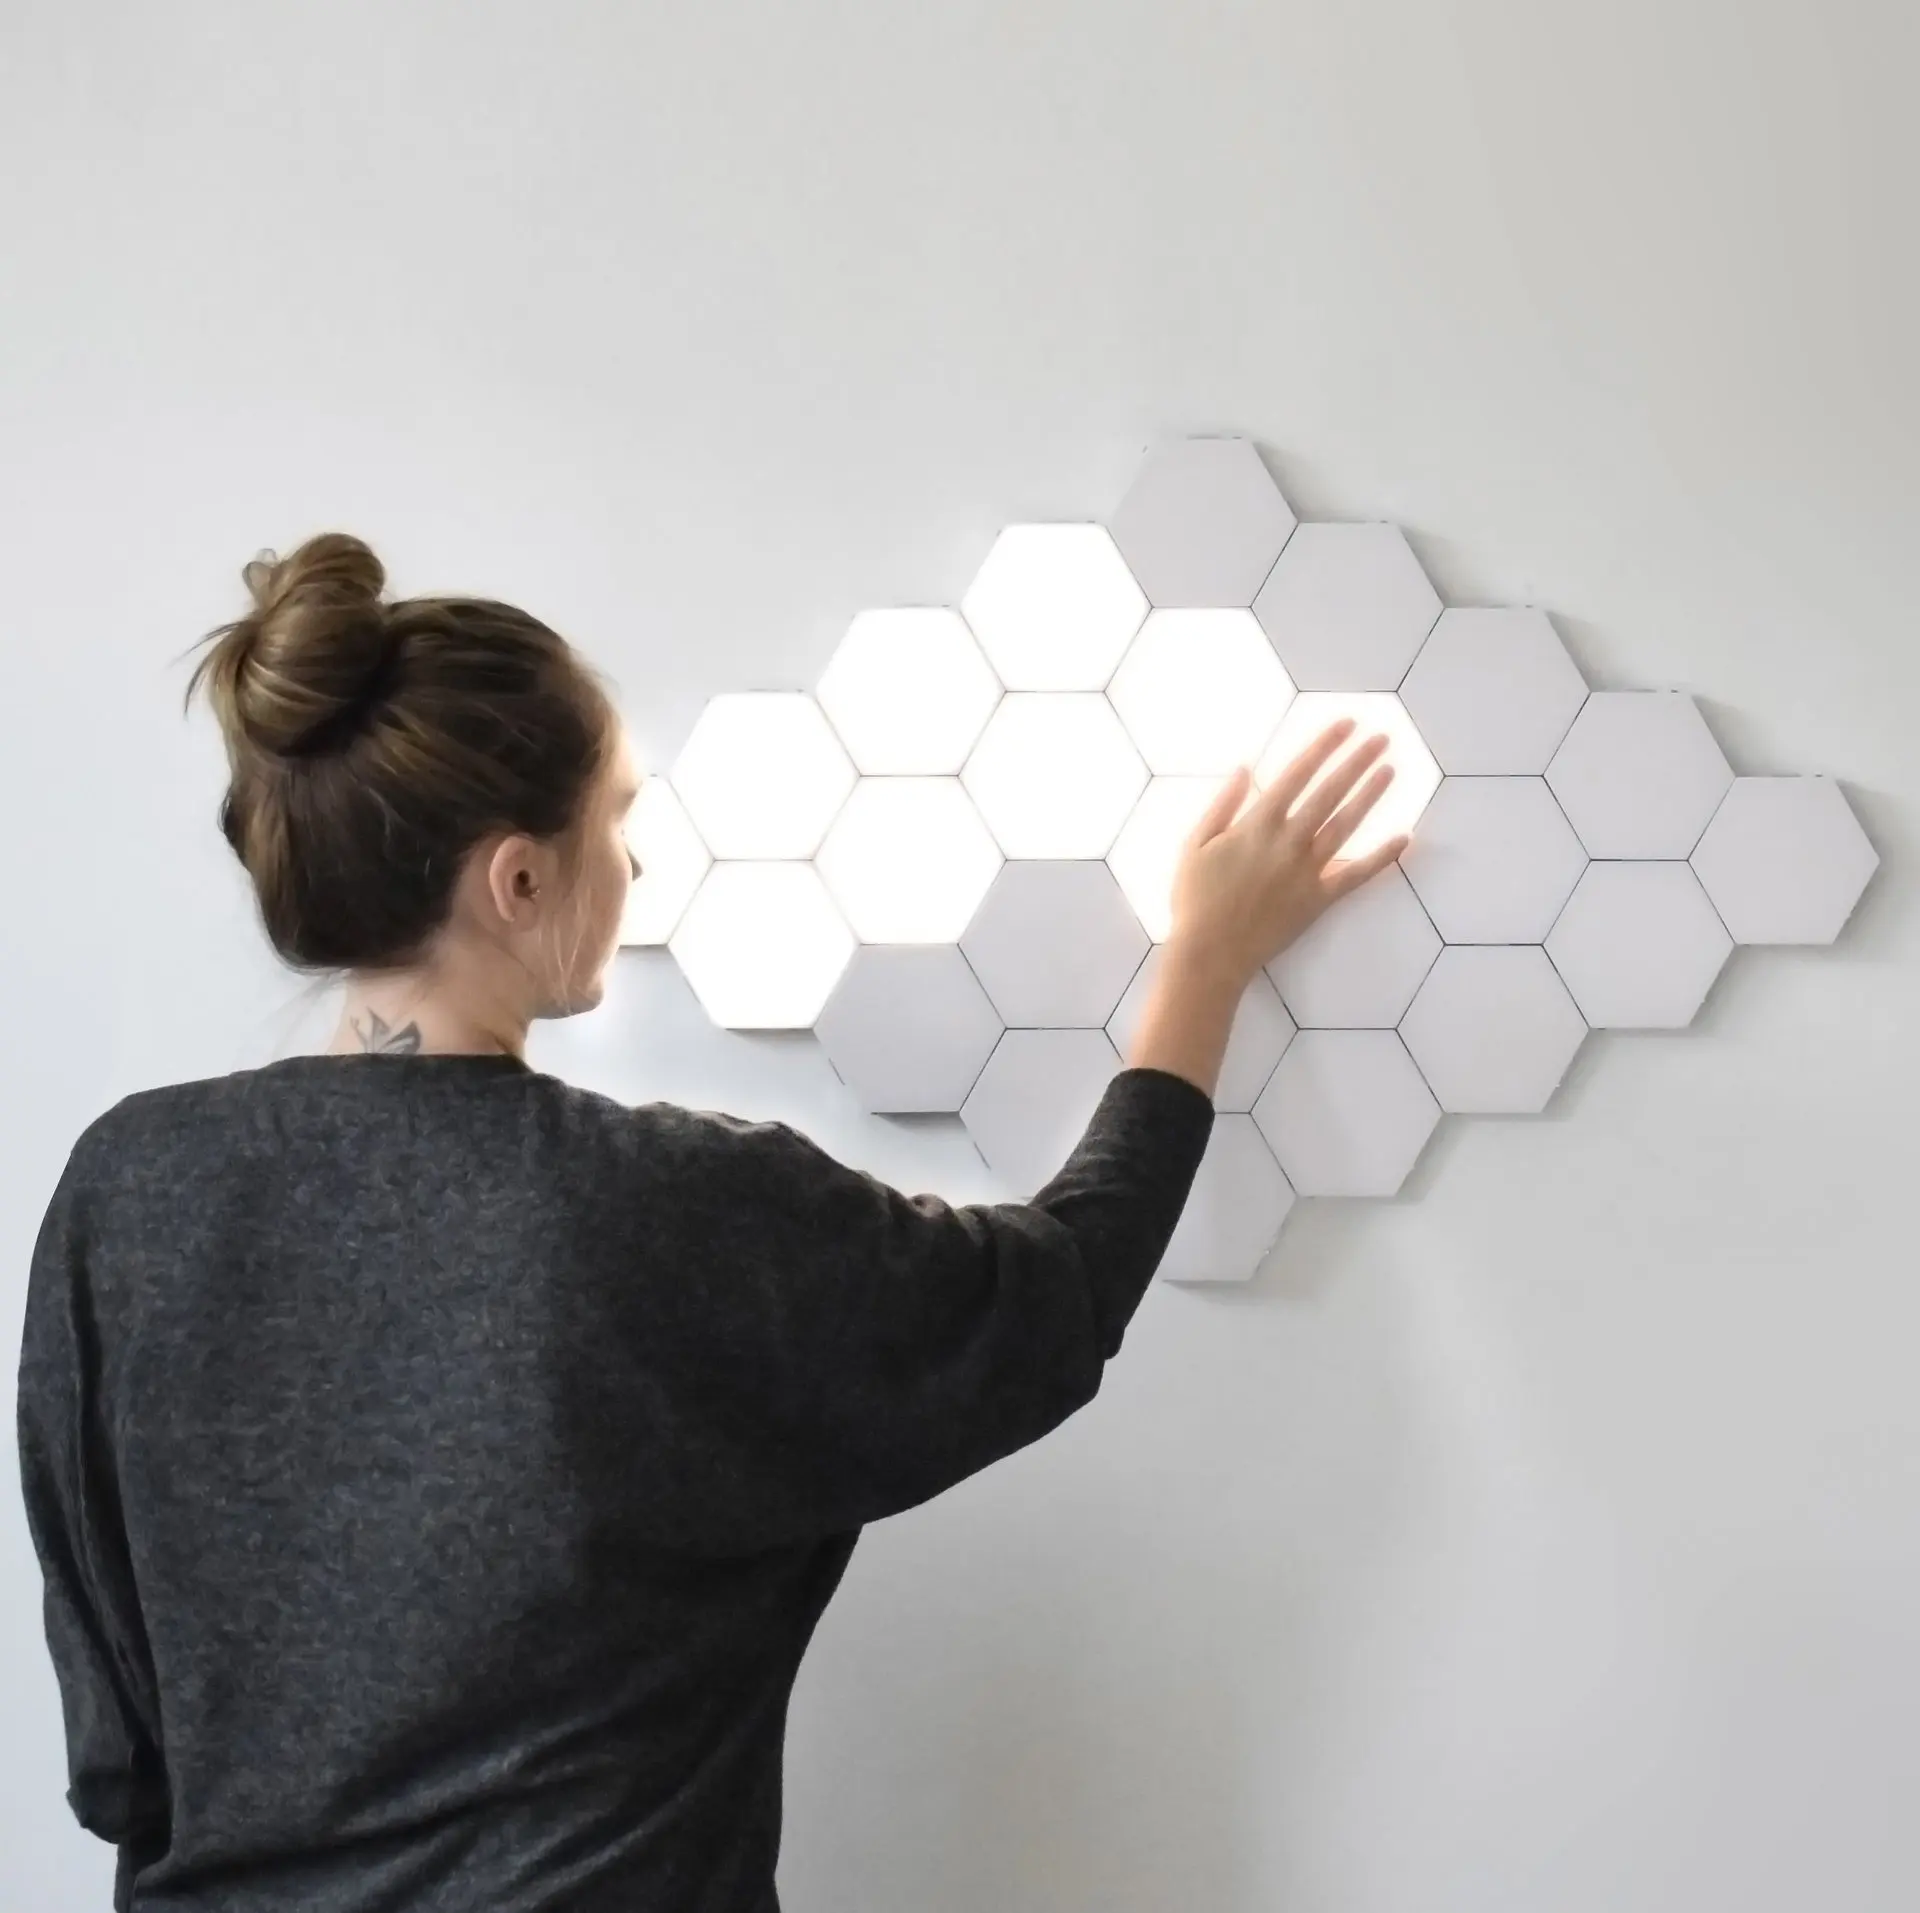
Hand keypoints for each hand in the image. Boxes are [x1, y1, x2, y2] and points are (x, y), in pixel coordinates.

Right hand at [1163, 718, 1409, 987]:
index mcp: (1257, 824)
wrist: (1210, 953)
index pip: (1298, 774)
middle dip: (1356, 761)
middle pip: (1329, 792)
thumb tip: (1246, 768)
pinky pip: (1357, 875)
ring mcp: (1308, 870)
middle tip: (1381, 737)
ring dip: (1370, 795)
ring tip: (1390, 769)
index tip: (1346, 725)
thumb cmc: (1194, 899)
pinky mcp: (1320, 899)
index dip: (1324, 746)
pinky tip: (1404, 837)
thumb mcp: (1194, 844)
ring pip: (1346, 824)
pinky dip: (1382, 857)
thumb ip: (1222, 804)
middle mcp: (1289, 840)